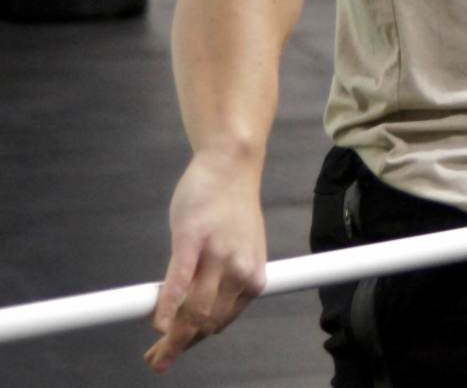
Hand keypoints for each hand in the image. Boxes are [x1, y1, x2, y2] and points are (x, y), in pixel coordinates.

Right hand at [144, 152, 267, 373]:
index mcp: (252, 277)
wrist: (231, 166)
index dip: (195, 342)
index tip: (174, 354)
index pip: (221, 322)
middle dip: (180, 346)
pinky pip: (178, 282)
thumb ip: (221, 282)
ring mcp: (216, 255)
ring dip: (171, 337)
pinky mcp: (193, 239)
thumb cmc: (229, 210)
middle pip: (205, 323)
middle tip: (156, 361)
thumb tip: (192, 314)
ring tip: (153, 352)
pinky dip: (168, 306)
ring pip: (193, 311)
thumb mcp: (237, 251)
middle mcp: (239, 270)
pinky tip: (158, 324)